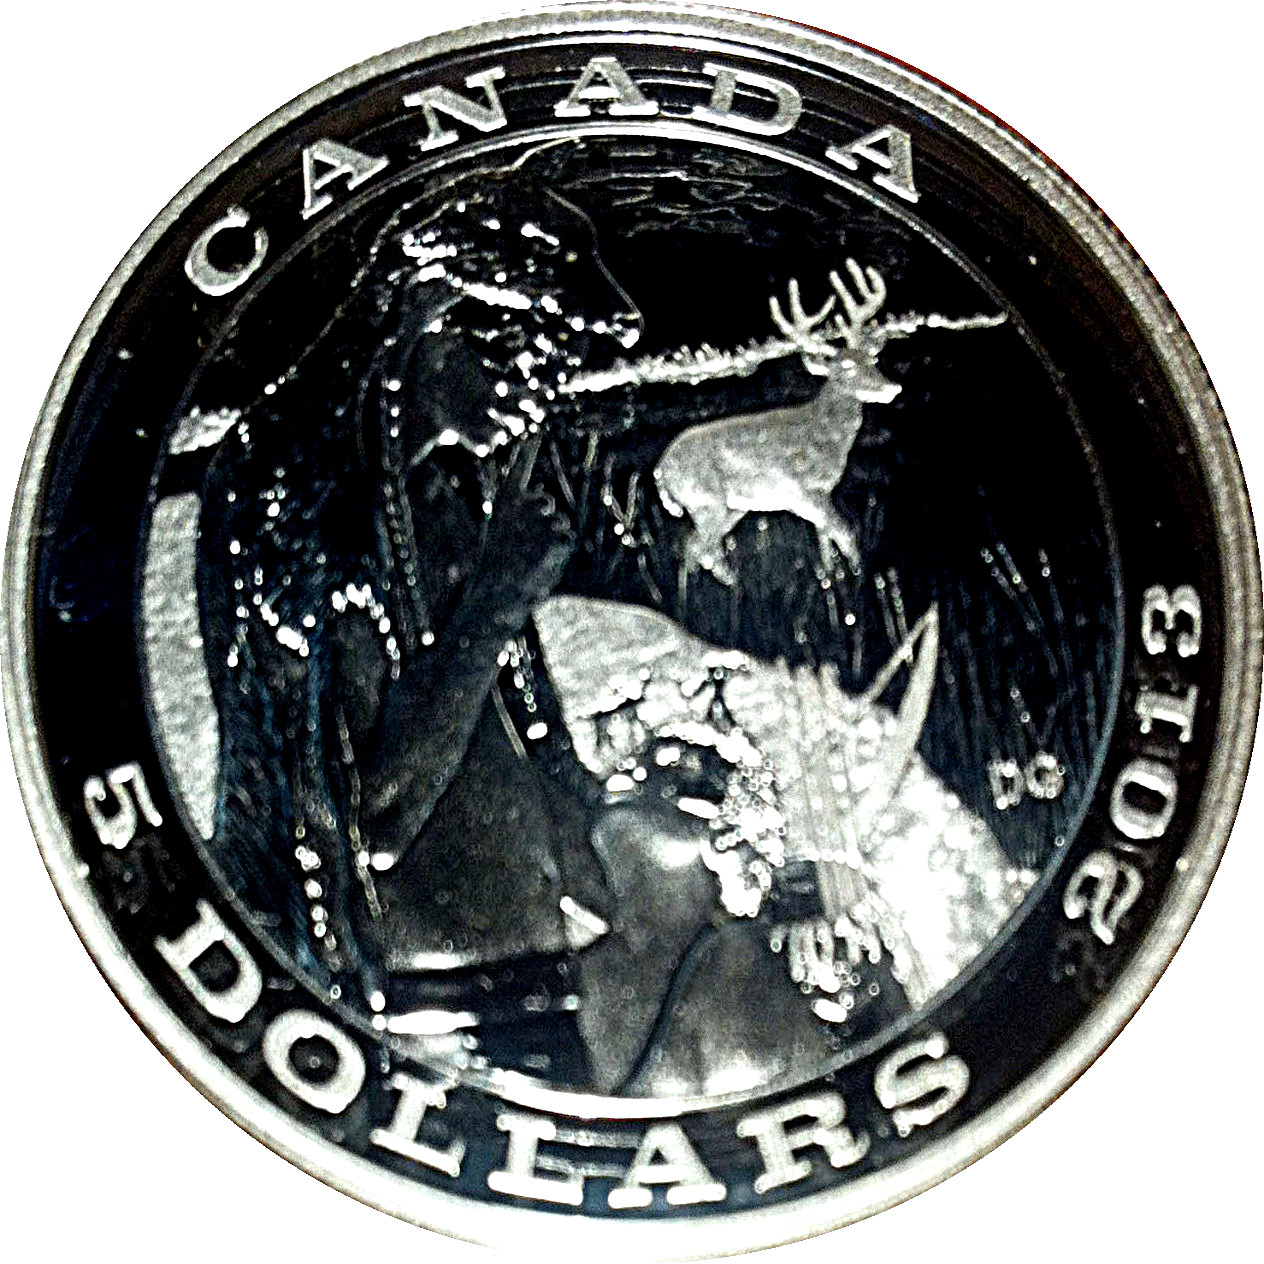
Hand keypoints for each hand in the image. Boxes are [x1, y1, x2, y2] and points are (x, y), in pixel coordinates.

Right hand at [470, 435, 575, 628]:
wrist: (495, 595)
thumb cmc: (497, 568)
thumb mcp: (501, 533)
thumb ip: (520, 512)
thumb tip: (542, 499)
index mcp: (505, 501)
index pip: (519, 467)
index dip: (528, 448)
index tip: (536, 428)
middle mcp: (524, 503)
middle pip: (545, 503)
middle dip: (542, 523)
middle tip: (523, 547)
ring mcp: (542, 519)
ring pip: (558, 524)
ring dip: (550, 542)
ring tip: (530, 558)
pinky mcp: (559, 535)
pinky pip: (567, 538)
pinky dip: (559, 553)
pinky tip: (542, 562)